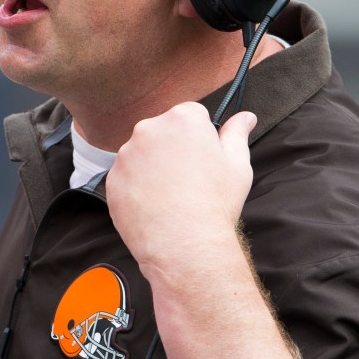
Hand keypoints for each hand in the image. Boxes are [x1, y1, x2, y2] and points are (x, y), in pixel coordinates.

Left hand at [106, 103, 256, 279]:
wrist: (185, 244)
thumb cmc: (216, 203)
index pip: (191, 114)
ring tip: (170, 195)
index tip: (203, 158)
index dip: (200, 137)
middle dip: (173, 148)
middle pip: (162, 131)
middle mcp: (149, 129)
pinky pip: (126, 177)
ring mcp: (126, 154)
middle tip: (188, 178)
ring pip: (142, 154)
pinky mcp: (112, 179)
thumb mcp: (238, 164)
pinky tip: (154, 205)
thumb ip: (237, 134)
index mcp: (182, 118)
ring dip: (153, 167)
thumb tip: (246, 116)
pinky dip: (137, 187)